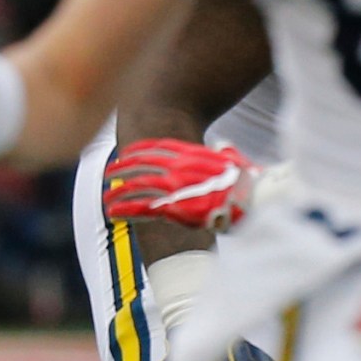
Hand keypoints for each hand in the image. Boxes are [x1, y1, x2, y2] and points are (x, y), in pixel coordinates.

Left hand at [103, 140, 257, 230]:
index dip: (139, 150)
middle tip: (110, 173)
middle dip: (122, 169)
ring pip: (136, 186)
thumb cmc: (248, 182)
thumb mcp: (234, 159)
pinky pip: (141, 207)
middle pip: (141, 164)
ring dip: (118, 192)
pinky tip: (113, 212)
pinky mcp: (173, 207)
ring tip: (107, 197)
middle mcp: (178, 168)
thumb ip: (223, 153)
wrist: (253, 198)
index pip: (157, 147)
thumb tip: (224, 148)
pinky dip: (125, 209)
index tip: (127, 153)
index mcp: (191, 155)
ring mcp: (174, 187)